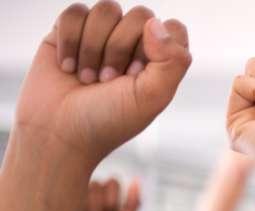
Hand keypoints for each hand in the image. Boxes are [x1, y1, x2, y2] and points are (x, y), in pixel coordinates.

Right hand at [13, 3, 190, 168]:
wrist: (58, 131)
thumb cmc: (109, 120)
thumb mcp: (151, 98)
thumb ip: (172, 62)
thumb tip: (156, 23)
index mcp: (160, 61)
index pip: (173, 28)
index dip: (158, 47)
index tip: (138, 75)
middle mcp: (134, 44)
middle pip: (140, 15)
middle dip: (121, 49)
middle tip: (107, 81)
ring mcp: (101, 35)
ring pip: (106, 9)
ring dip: (94, 47)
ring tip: (87, 78)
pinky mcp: (69, 31)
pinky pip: (75, 12)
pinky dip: (70, 41)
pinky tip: (67, 67)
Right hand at [63, 177, 141, 210]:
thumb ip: (132, 203)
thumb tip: (137, 179)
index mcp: (108, 201)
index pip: (112, 182)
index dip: (112, 199)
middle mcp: (91, 196)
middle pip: (97, 182)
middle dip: (100, 201)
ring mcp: (73, 197)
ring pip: (82, 185)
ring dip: (85, 205)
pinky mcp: (57, 199)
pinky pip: (65, 190)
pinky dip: (70, 203)